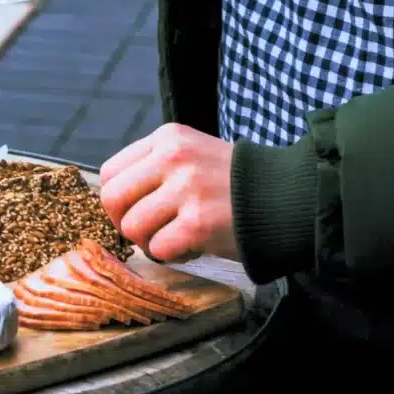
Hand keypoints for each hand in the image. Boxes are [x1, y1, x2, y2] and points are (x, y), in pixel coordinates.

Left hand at [99, 123, 238, 262]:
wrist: (284, 196)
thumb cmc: (232, 182)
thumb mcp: (191, 154)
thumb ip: (154, 167)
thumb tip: (115, 200)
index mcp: (167, 138)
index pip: (110, 172)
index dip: (116, 200)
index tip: (132, 211)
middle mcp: (173, 157)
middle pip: (112, 199)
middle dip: (124, 223)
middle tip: (147, 231)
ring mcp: (186, 188)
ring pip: (132, 227)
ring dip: (149, 242)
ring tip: (174, 237)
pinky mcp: (198, 222)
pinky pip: (158, 249)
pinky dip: (172, 255)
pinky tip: (191, 246)